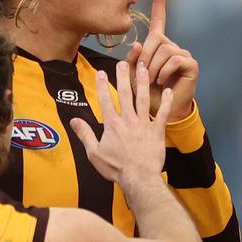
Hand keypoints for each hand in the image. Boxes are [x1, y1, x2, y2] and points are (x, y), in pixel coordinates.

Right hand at [70, 61, 172, 185]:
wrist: (139, 178)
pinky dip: (166, 103)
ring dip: (143, 82)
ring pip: (143, 99)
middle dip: (124, 77)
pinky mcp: (157, 131)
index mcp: (112, 125)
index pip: (106, 100)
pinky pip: (162, 114)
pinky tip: (168, 91)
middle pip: (126, 94)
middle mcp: (128, 120)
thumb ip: (84, 134)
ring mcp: (144, 124)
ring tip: (144, 68)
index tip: (102, 72)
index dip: (103, 85)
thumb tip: (73, 120)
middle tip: (123, 62)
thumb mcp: (94, 153)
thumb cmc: (116, 168)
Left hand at [126, 0, 197, 120]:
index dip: (160, 4)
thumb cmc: (144, 92)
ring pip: (164, 49)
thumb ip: (132, 59)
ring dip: (153, 66)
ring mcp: (182, 54)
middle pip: (156, 39)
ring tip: (152, 79)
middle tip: (142, 72)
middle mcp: (171, 46)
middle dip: (145, 56)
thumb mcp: (132, 74)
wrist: (159, 111)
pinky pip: (174, 59)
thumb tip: (137, 44)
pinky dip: (164, 70)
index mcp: (157, 45)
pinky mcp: (190, 64)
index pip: (159, 21)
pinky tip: (161, 81)